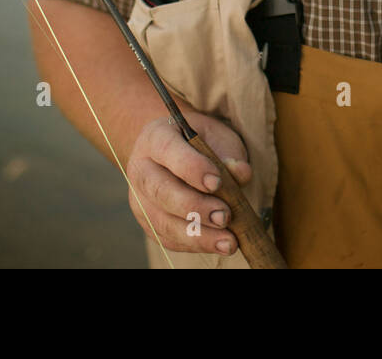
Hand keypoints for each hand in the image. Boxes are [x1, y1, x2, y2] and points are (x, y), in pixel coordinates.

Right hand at [126, 107, 252, 255]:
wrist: (176, 152)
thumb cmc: (200, 143)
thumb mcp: (216, 137)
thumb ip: (228, 152)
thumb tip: (242, 173)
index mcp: (155, 137)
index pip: (168, 151)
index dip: (192, 168)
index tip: (216, 183)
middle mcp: (141, 168)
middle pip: (162, 191)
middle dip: (195, 207)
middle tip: (225, 216)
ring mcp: (140, 198)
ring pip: (163, 221)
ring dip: (197, 235)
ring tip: (228, 241)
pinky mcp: (147, 222)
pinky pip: (168, 238)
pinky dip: (194, 244)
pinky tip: (217, 244)